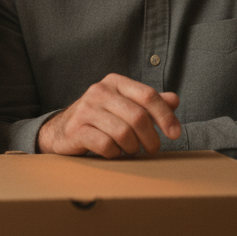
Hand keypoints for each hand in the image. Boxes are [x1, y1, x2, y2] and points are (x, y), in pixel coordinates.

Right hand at [37, 74, 181, 157]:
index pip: (148, 95)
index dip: (165, 116)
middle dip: (151, 138)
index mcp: (115, 82)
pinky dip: (115, 153)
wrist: (61, 130)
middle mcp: (99, 91)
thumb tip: (174, 100)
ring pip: (123, 133)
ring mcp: (86, 110)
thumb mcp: (124, 105)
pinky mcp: (76, 129)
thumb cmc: (100, 118)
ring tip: (131, 150)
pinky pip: (106, 145)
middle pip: (138, 117)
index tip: (175, 134)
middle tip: (152, 149)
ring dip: (132, 148)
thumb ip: (148, 103)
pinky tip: (113, 152)